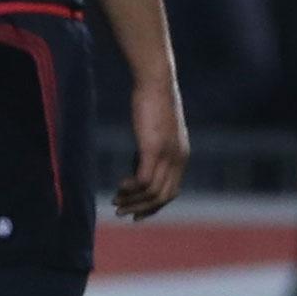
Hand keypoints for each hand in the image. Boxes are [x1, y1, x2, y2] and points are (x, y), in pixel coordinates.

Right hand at [115, 77, 187, 219]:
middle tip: (121, 212)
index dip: (153, 207)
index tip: (136, 214)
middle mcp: (178, 159)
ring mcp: (167, 155)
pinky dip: (130, 188)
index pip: (171, 193)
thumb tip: (138, 166)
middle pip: (163, 197)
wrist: (156, 81)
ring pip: (152, 192)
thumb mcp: (155, 132)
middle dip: (142, 209)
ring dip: (132, 201)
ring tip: (115, 202)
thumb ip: (151, 151)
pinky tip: (119, 186)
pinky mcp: (153, 149)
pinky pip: (143, 180)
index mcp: (181, 157)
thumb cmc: (153, 102)